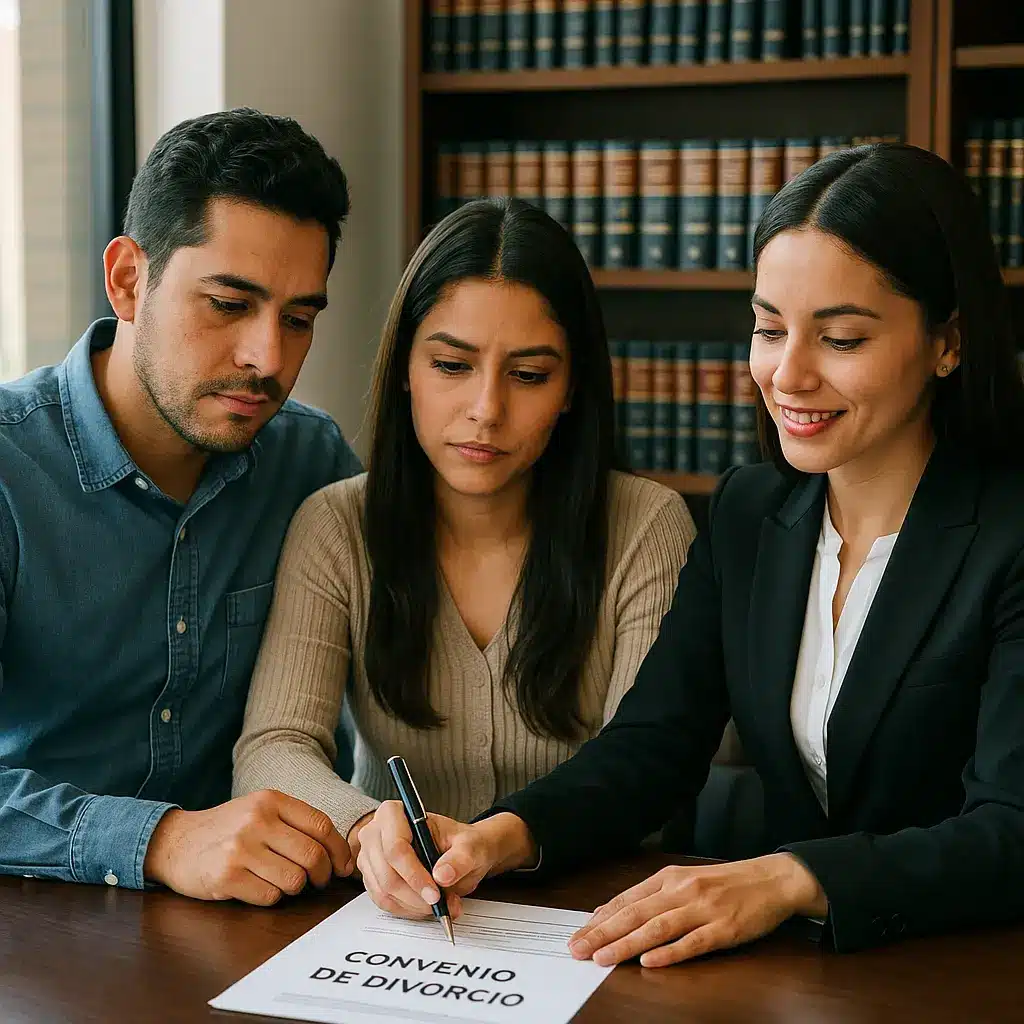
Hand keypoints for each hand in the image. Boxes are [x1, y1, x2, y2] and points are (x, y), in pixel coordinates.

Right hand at [143, 790, 353, 904]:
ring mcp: (241, 849)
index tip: (343, 866)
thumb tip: (339, 853)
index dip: (339, 850)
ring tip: (281, 880)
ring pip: (294, 880)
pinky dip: (271, 896)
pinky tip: (257, 886)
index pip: (321, 825)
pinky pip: (270, 896)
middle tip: (318, 880)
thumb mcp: (260, 810)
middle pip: (312, 855)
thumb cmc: (228, 829)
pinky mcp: (227, 877)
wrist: (176, 842)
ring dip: (294, 887)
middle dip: (322, 875)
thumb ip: (295, 823)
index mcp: (271, 800)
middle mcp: (257, 821)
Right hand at [355, 803, 535, 919]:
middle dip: (416, 896)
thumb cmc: (469, 843)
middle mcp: (375, 831)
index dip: (413, 873)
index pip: (395, 845)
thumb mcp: (473, 846)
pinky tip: (428, 909)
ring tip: (443, 908)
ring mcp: (370, 856)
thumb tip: (443, 875)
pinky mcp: (374, 878)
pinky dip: (406, 912)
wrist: (467, 854)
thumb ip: (461, 858)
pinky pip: (383, 903)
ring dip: (412, 907)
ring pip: (381, 891)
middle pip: (384, 872)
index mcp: (397, 812)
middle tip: (444, 909)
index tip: (435, 894)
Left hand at [568, 854, 826, 967]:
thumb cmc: (725, 883)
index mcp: (670, 878)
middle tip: (578, 949)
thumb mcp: (686, 880)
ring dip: (627, 944)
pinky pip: (693, 943)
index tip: (579, 933)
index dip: (601, 918)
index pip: (627, 899)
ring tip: (603, 957)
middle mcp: (682, 890)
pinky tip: (650, 962)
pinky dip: (670, 953)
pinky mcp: (724, 929)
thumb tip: (615, 912)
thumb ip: (654, 896)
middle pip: (636, 914)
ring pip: (657, 928)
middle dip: (603, 933)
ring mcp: (703, 910)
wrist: (771, 879)